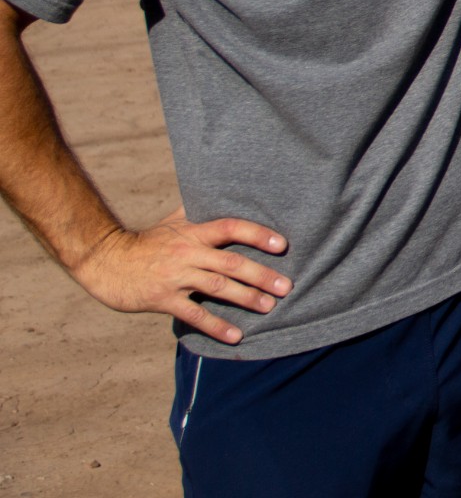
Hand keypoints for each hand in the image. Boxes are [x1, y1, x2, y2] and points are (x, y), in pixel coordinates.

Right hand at [72, 208, 289, 345]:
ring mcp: (175, 277)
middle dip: (261, 275)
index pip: (231, 228)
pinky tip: (236, 336)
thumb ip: (199, 210)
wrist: (106, 262)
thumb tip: (224, 191)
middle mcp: (187, 252)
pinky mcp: (163, 299)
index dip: (257, 235)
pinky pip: (194, 314)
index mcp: (193, 232)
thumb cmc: (147, 242)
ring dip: (246, 298)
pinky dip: (216, 326)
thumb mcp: (173, 221)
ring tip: (269, 307)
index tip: (282, 244)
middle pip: (231, 263)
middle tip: (287, 286)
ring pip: (217, 288)